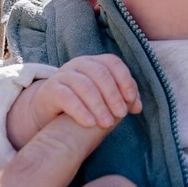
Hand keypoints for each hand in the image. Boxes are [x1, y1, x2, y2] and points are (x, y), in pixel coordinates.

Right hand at [7, 55, 140, 149]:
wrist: (50, 114)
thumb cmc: (83, 105)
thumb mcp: (103, 100)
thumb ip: (121, 100)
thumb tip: (137, 107)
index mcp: (94, 62)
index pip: (113, 63)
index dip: (124, 79)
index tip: (131, 99)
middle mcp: (78, 65)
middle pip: (100, 73)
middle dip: (113, 95)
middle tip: (120, 115)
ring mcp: (62, 75)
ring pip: (84, 85)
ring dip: (99, 105)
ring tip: (107, 123)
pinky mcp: (50, 91)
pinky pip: (67, 97)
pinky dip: (80, 111)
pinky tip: (90, 123)